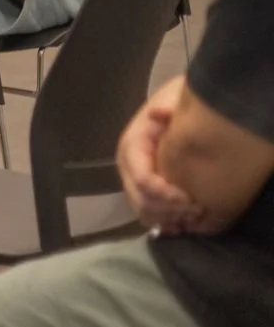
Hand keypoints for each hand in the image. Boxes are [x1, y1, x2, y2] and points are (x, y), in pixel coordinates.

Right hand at [119, 79, 202, 232]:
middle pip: (141, 201)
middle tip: (197, 211)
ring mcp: (133, 179)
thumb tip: (157, 113)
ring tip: (192, 217)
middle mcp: (127, 166)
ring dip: (167, 219)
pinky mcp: (141, 187)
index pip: (143, 181)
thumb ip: (167, 110)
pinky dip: (164, 222)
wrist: (168, 106)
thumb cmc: (172, 106)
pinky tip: (182, 224)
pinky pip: (147, 213)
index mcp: (131, 147)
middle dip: (169, 210)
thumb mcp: (171, 102)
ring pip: (142, 211)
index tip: (192, 199)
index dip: (166, 195)